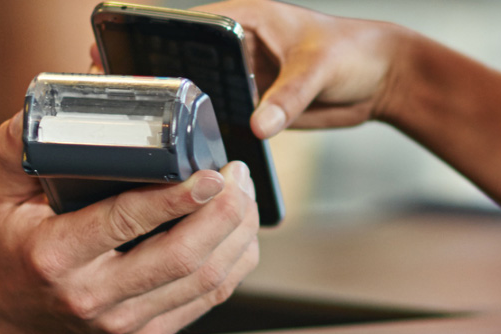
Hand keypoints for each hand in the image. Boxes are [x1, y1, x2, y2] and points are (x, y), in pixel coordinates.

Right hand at [0, 112, 260, 333]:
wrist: (8, 308)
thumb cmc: (14, 242)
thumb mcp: (4, 189)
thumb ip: (22, 143)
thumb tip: (52, 101)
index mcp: (56, 256)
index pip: (125, 223)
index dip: (175, 199)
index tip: (209, 174)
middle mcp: (92, 295)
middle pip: (181, 258)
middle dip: (224, 213)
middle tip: (236, 175)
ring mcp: (124, 320)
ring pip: (205, 280)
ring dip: (237, 234)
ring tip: (243, 194)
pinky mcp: (147, 332)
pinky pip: (209, 298)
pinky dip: (234, 261)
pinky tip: (238, 230)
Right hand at [90, 0, 410, 138]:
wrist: (382, 78)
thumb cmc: (354, 52)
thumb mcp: (319, 69)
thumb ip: (288, 98)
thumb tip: (258, 126)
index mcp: (242, 19)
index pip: (184, 24)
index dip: (147, 36)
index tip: (117, 48)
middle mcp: (235, 46)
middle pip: (180, 59)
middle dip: (151, 76)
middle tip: (117, 93)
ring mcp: (240, 77)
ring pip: (196, 91)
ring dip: (176, 107)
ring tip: (141, 125)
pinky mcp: (250, 104)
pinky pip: (218, 117)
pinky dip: (203, 129)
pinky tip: (182, 147)